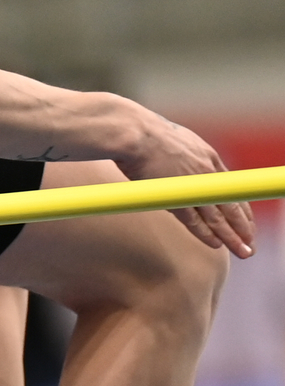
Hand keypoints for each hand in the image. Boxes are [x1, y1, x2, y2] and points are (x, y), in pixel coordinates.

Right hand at [118, 119, 254, 258]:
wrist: (134, 134)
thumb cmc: (144, 136)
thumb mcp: (175, 141)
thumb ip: (182, 156)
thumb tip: (174, 163)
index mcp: (208, 157)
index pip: (230, 189)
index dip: (240, 208)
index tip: (246, 223)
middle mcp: (207, 174)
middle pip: (231, 206)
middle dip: (243, 228)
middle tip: (250, 245)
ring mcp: (193, 186)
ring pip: (218, 217)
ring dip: (231, 237)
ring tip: (243, 251)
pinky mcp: (176, 197)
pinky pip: (195, 221)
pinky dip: (206, 234)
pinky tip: (217, 245)